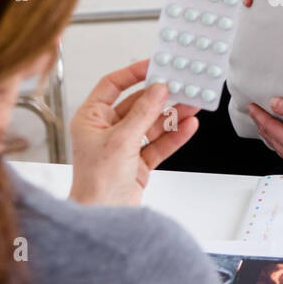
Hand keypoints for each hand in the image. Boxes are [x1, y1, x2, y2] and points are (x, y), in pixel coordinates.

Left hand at [69, 59, 199, 206]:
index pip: (112, 86)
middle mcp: (106, 131)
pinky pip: (159, 143)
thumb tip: (158, 90)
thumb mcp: (121, 140)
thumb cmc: (96, 184)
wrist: (103, 217)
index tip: (154, 66)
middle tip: (181, 85)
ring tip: (192, 103)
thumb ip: (143, 113)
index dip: (133, 73)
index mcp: (90, 119)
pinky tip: (188, 125)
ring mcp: (123, 147)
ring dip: (172, 115)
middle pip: (137, 105)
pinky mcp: (138, 163)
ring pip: (152, 124)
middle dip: (161, 97)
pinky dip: (175, 135)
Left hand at [247, 97, 282, 179]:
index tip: (253, 107)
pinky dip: (280, 143)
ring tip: (265, 124)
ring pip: (278, 147)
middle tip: (255, 113)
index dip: (259, 115)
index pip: (269, 127)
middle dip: (261, 124)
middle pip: (271, 138)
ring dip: (269, 134)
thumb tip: (277, 104)